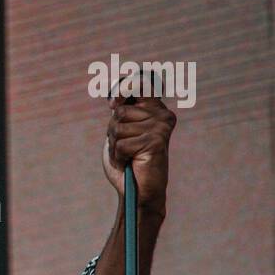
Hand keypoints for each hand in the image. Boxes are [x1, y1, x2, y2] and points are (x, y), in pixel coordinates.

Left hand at [101, 72, 176, 215]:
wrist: (139, 190)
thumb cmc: (129, 160)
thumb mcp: (121, 132)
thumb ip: (120, 113)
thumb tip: (114, 100)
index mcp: (155, 109)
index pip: (140, 84)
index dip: (122, 89)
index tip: (112, 102)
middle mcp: (162, 115)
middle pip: (119, 112)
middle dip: (113, 131)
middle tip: (125, 146)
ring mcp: (161, 127)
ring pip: (118, 128)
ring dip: (115, 146)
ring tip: (129, 156)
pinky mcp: (156, 141)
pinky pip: (121, 144)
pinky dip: (118, 157)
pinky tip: (130, 162)